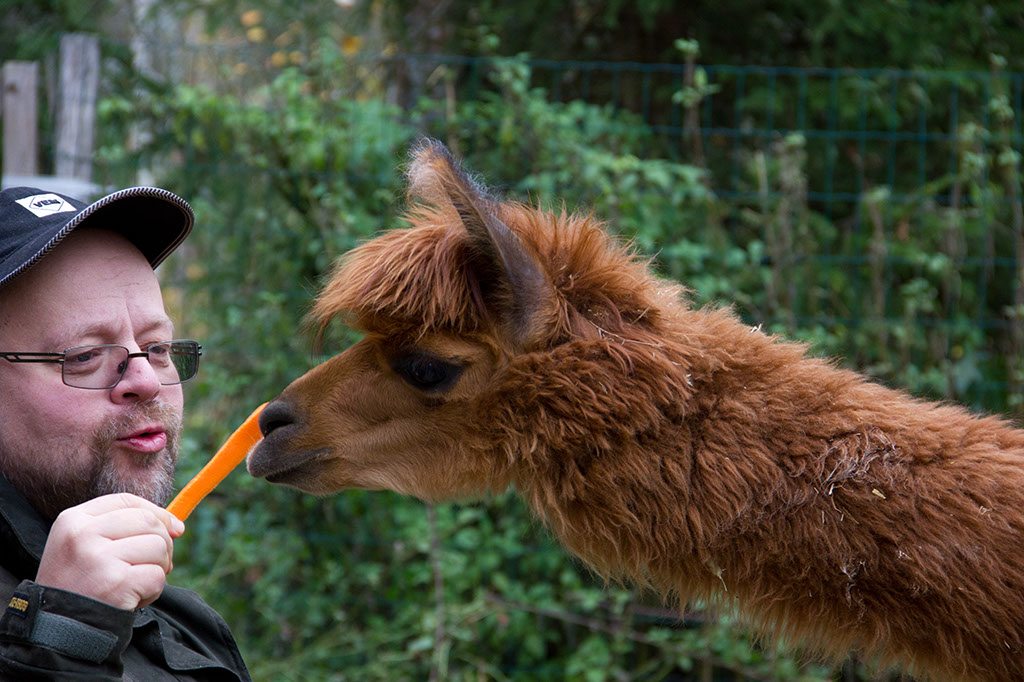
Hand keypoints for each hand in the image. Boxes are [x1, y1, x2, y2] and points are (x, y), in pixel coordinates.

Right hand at [35, 493, 184, 610]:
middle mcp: (83, 535)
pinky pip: (157, 577)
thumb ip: (124, 528)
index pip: (126, 501)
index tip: (174, 527)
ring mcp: (98, 558)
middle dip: (162, 544)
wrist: (55, 632)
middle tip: (152, 566)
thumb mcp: (84, 548)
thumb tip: (177, 525)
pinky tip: (132, 600)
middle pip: (149, 521)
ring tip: (135, 585)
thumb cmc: (78, 587)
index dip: (156, 512)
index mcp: (73, 520)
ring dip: (158, 569)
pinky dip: (153, 592)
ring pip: (158, 547)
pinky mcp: (115, 583)